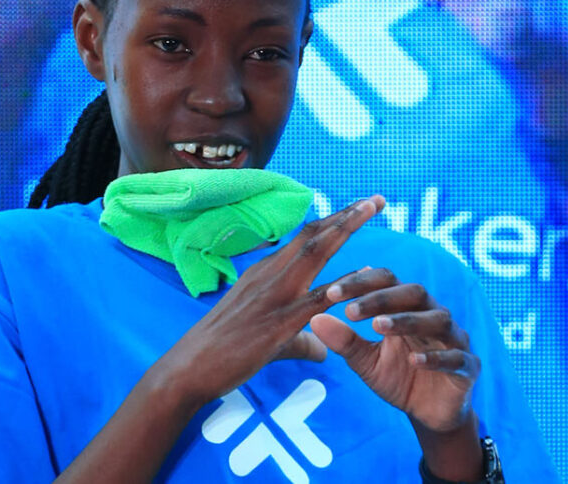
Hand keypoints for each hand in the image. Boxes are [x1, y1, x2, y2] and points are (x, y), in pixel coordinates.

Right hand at [154, 197, 385, 404]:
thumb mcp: (267, 340)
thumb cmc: (221, 353)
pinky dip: (342, 283)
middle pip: (314, 235)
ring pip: (315, 252)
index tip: (358, 208)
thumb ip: (301, 340)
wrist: (189, 368)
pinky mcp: (278, 322)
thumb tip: (323, 350)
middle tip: (378, 199)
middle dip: (347, 215)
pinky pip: (317, 298)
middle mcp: (269, 274)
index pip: (304, 239)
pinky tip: (365, 275)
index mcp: (265, 272)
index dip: (332, 222)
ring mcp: (274, 295)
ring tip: (371, 209)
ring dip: (346, 228)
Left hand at [308, 267, 477, 433]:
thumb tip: (314, 319)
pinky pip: (456, 357)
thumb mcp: (366, 362)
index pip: (387, 281)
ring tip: (378, 328)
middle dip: (381, 298)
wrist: (429, 414)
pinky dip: (436, 358)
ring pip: (437, 320)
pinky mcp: (468, 367)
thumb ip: (345, 341)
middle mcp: (433, 315)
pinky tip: (414, 362)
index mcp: (407, 307)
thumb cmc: (398, 378)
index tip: (331, 294)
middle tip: (351, 311)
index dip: (361, 283)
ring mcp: (454, 339)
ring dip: (407, 321)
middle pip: (414, 292)